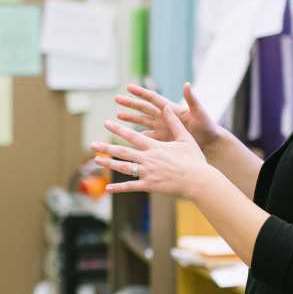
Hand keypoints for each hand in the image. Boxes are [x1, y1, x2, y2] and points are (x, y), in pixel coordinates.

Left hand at [92, 105, 216, 197]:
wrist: (199, 181)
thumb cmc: (194, 160)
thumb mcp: (185, 138)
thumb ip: (174, 122)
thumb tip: (167, 106)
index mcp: (155, 147)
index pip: (133, 136)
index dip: (118, 129)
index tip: (107, 123)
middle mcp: (149, 159)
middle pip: (123, 152)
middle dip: (107, 147)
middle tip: (93, 144)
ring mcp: (148, 173)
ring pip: (124, 168)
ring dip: (109, 164)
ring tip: (96, 160)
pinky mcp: (150, 186)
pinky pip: (131, 187)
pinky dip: (119, 187)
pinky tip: (108, 187)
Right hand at [113, 83, 223, 148]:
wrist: (211, 143)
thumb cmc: (208, 126)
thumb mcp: (200, 112)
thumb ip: (192, 99)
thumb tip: (186, 84)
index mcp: (171, 109)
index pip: (153, 98)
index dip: (140, 93)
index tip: (128, 87)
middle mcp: (165, 117)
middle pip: (144, 108)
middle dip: (130, 104)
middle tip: (116, 99)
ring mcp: (163, 128)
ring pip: (142, 122)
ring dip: (130, 119)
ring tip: (117, 115)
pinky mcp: (163, 139)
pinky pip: (147, 137)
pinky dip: (137, 137)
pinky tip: (127, 138)